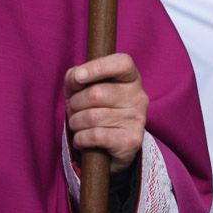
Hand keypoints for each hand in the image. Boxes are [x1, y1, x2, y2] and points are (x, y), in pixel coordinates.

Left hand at [64, 53, 147, 173]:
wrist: (112, 149)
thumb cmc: (96, 110)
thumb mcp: (84, 88)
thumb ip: (77, 77)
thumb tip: (75, 77)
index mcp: (131, 78)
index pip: (122, 63)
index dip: (97, 67)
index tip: (78, 76)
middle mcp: (138, 97)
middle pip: (96, 94)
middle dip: (75, 103)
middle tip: (74, 110)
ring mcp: (137, 119)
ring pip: (92, 117)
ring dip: (75, 123)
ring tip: (78, 125)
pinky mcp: (131, 141)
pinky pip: (95, 136)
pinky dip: (80, 138)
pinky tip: (81, 139)